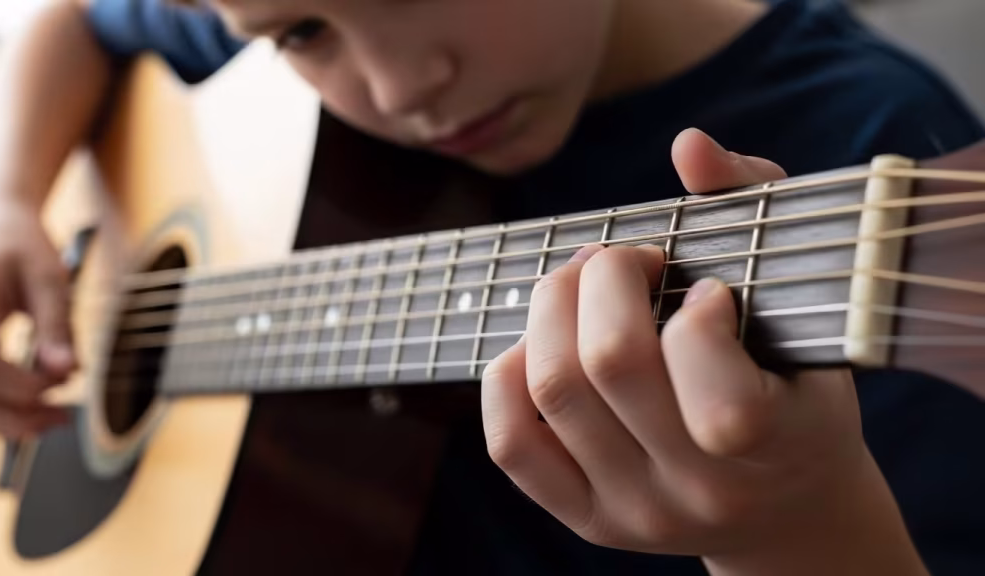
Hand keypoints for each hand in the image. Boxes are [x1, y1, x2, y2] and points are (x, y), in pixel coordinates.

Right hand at [0, 201, 72, 436]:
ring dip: (1, 423)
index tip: (63, 382)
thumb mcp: (50, 278)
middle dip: (15, 417)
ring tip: (48, 416)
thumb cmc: (22, 247)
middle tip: (61, 415)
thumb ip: (57, 327)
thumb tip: (68, 372)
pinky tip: (21, 409)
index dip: (23, 389)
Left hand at [482, 129, 926, 573]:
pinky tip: (541, 341)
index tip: (709, 292)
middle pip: (610, 364)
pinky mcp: (585, 518)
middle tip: (622, 260)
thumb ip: (755, 208)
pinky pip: (512, 443)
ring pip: (553, 390)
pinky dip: (507, 374)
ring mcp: (636, 511)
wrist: (780, 504)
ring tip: (580, 284)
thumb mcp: (803, 306)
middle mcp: (701, 491)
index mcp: (777, 446)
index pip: (723, 403)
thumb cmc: (793, 387)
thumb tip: (689, 144)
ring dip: (552, 307)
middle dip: (603, 278)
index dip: (699, 319)